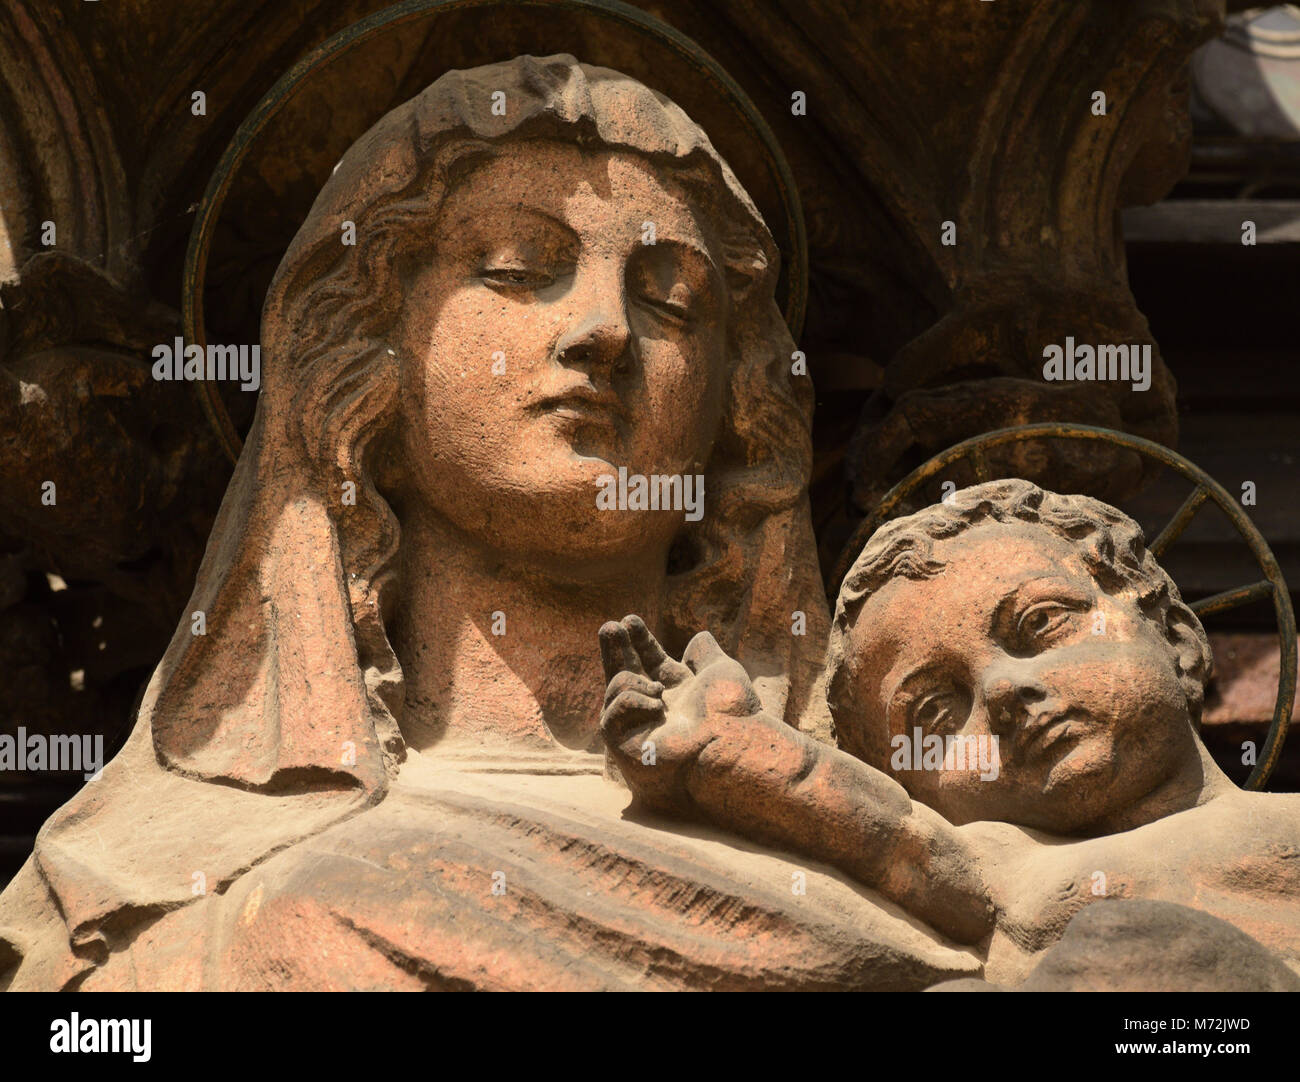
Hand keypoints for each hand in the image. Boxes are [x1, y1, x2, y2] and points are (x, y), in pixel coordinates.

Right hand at [598, 615, 768, 815]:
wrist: (726, 740)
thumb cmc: (730, 710)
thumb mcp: (721, 670)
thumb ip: (706, 652)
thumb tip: (700, 638)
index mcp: (678, 690)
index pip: (650, 660)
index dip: (639, 641)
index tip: (629, 619)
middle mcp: (655, 708)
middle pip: (624, 673)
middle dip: (613, 650)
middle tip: (609, 627)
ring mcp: (638, 727)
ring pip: (615, 686)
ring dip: (635, 682)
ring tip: (659, 692)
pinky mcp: (623, 745)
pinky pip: (612, 711)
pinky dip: (632, 701)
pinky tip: (655, 708)